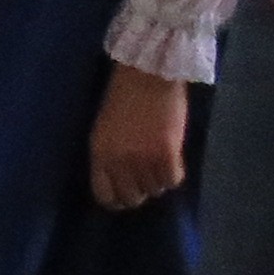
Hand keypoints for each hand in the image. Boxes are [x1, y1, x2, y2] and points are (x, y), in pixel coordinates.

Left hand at [90, 63, 192, 211]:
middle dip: (139, 192)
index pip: (104, 195)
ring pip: (155, 190)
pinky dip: (174, 174)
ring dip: (158, 180)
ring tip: (160, 162)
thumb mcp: (104, 128)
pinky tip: (173, 161)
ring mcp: (144, 160)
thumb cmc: (124, 95)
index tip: (124, 196)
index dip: (116, 200)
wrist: (148, 74)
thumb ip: (109, 155)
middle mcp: (119, 162)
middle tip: (146, 179)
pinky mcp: (168, 155)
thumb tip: (120, 180)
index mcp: (99, 154)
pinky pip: (173, 180)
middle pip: (132, 198)